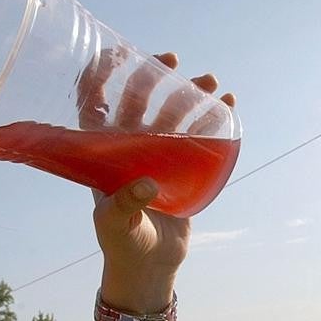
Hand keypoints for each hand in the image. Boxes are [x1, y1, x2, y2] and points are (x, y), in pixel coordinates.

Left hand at [90, 52, 234, 312]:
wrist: (149, 266)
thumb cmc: (122, 243)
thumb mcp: (116, 225)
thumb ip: (124, 205)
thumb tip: (146, 183)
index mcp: (102, 152)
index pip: (94, 103)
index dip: (100, 75)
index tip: (118, 54)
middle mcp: (128, 146)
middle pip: (138, 98)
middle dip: (154, 74)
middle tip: (173, 58)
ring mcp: (157, 154)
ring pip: (172, 112)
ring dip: (189, 92)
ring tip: (210, 81)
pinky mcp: (183, 166)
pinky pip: (198, 133)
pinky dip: (212, 116)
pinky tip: (226, 103)